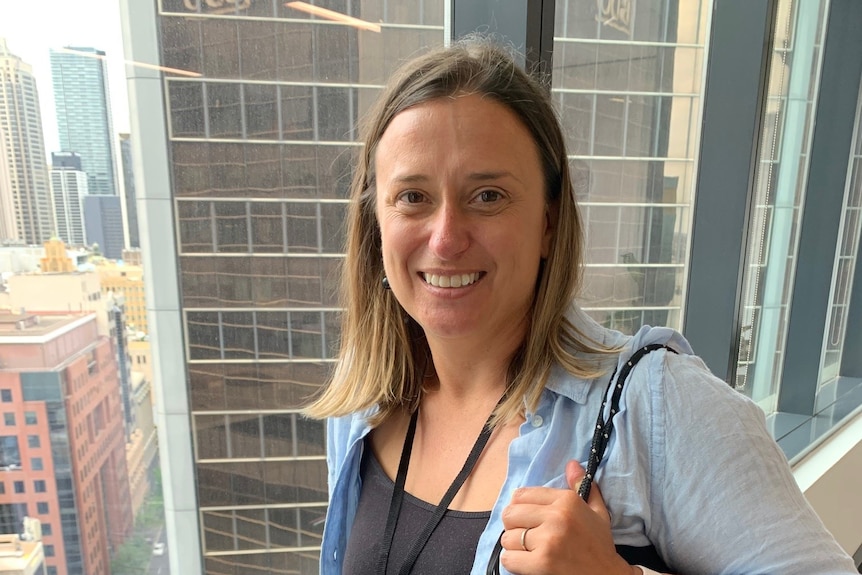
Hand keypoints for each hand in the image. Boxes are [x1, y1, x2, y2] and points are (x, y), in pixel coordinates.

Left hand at [498, 460, 637, 574]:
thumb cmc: (599, 545)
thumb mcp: (596, 511)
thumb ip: (581, 485)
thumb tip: (572, 463)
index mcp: (567, 501)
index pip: (521, 495)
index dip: (520, 507)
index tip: (528, 518)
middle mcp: (556, 517)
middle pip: (509, 514)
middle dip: (513, 526)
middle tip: (526, 534)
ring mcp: (548, 540)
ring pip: (507, 537)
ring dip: (514, 546)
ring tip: (529, 549)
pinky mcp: (542, 563)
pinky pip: (508, 558)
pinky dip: (513, 561)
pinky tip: (526, 562)